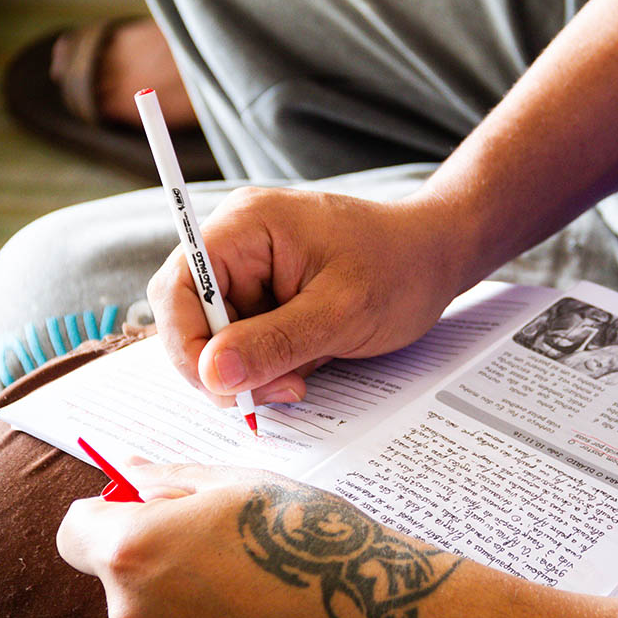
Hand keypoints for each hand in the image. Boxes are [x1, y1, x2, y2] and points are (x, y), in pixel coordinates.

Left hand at [56, 463, 463, 617]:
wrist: (360, 609)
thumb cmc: (303, 538)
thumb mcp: (234, 484)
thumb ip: (167, 478)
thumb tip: (126, 467)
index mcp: (134, 548)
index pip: (73, 527)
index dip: (107, 506)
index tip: (148, 498)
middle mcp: (131, 607)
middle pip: (109, 563)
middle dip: (146, 537)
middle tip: (213, 522)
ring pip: (141, 592)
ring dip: (172, 570)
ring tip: (240, 556)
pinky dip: (194, 600)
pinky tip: (245, 587)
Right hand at [147, 186, 464, 406]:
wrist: (438, 256)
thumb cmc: (402, 268)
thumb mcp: (342, 313)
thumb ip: (276, 342)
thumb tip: (212, 374)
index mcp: (247, 227)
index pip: (178, 287)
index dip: (187, 344)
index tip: (223, 388)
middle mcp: (239, 242)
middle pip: (192, 317)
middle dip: (226, 365)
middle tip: (277, 390)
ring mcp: (253, 269)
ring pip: (220, 337)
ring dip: (254, 369)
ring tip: (304, 375)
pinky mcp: (269, 294)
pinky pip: (247, 339)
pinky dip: (271, 362)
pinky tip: (308, 362)